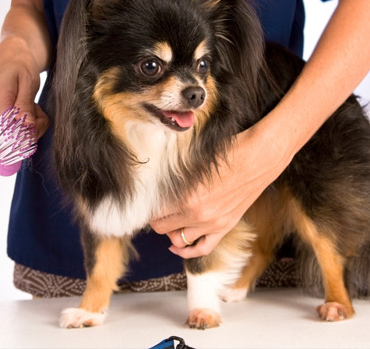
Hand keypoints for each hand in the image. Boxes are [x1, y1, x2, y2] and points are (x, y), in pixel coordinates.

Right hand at [0, 37, 48, 137]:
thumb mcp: (28, 83)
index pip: (11, 129)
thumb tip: (26, 125)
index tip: (40, 119)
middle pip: (13, 133)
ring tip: (33, 106)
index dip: (29, 130)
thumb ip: (26, 105)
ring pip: (13, 132)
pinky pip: (10, 127)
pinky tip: (28, 110)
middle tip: (39, 109)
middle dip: (33, 126)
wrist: (11, 56)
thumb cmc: (21, 66)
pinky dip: (24, 122)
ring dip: (30, 124)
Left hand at [150, 122, 290, 258]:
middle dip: (156, 220)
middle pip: (162, 227)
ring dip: (169, 232)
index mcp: (187, 195)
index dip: (148, 207)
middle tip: (154, 211)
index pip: (155, 210)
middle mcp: (197, 214)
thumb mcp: (195, 162)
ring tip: (167, 221)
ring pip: (178, 240)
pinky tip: (177, 246)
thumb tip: (158, 183)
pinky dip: (186, 251)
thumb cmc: (229, 153)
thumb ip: (176, 178)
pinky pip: (202, 249)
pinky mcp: (225, 227)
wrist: (260, 157)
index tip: (146, 202)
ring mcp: (212, 224)